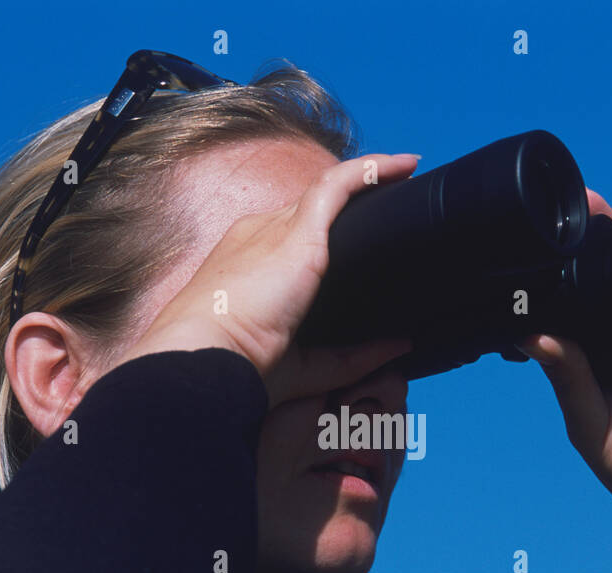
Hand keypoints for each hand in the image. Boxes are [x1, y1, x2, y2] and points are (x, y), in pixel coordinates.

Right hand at [119, 152, 419, 406]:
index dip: (326, 232)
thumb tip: (400, 346)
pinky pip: (339, 184)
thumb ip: (355, 357)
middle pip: (311, 209)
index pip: (290, 236)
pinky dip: (372, 170)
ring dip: (369, 176)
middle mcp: (258, 237)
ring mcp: (274, 228)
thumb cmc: (243, 369)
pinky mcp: (296, 231)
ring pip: (329, 189)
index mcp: (247, 265)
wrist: (205, 358)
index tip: (359, 240)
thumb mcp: (310, 365)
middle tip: (394, 204)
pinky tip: (404, 165)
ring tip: (406, 171)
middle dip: (350, 203)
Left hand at [518, 190, 611, 572]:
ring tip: (605, 207)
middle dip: (590, 247)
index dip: (554, 279)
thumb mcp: (592, 426)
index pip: (569, 313)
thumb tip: (530, 334)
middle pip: (604, 285)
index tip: (534, 245)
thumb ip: (568, 379)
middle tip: (571, 208)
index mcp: (591, 367)